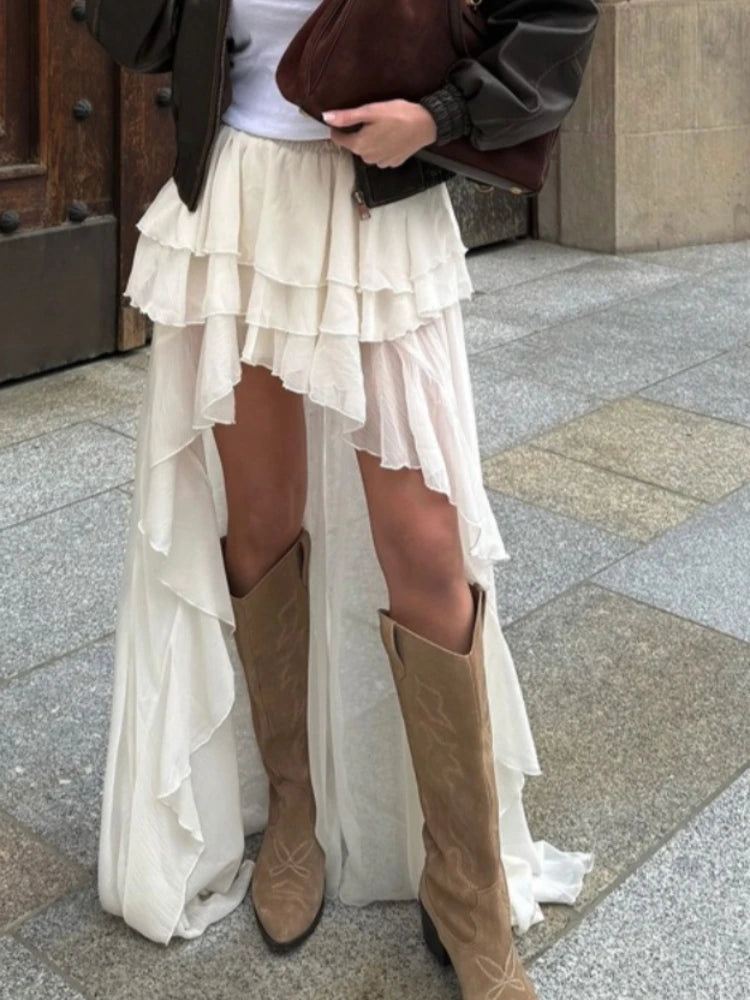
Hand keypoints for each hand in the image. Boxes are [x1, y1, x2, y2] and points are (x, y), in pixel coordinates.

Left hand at [323, 100, 437, 167]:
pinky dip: (383, 146)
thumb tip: (326, 117)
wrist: (426, 125)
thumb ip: (347, 117)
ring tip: (383, 126)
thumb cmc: (399, 115)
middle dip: (358, 133)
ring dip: (371, 140)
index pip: (338, 139)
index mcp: (359, 145)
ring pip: (368, 151)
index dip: (339, 127)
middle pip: (354, 145)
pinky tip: (392, 135)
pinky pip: (381, 154)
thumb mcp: (370, 111)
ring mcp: (381, 162)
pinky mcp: (392, 163)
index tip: (347, 118)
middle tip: (371, 119)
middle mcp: (368, 158)